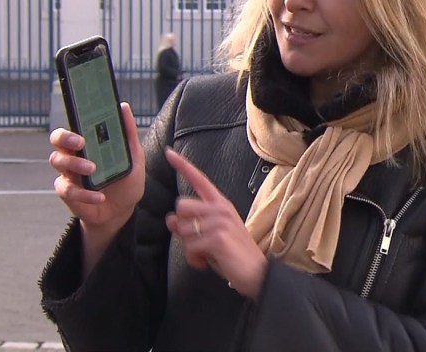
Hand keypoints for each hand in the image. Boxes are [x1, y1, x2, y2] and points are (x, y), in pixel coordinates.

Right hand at [48, 102, 145, 229]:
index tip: (82, 117)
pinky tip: (99, 197)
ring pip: (57, 161)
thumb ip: (128, 133)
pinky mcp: (67, 193)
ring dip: (74, 163)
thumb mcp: (133, 156)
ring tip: (92, 169)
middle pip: (57, 139)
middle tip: (81, 142)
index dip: (75, 118)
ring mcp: (68, 173)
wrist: (121, 210)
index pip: (74, 125)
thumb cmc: (125, 179)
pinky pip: (67, 189)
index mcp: (88, 143)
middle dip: (65, 137)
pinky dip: (84, 194)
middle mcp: (74, 154)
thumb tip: (124, 106)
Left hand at [164, 148, 267, 300]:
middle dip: (183, 227)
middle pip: (181, 206)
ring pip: (183, 229)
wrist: (256, 272)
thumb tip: (171, 219)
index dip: (182, 166)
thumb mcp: (210, 236)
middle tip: (198, 241)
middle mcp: (220, 208)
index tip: (169, 153)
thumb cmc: (233, 254)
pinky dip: (194, 260)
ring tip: (205, 254)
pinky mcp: (218, 238)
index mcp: (220, 204)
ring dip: (189, 247)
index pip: (199, 179)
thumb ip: (192, 225)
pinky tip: (206, 262)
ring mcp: (220, 222)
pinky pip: (190, 247)